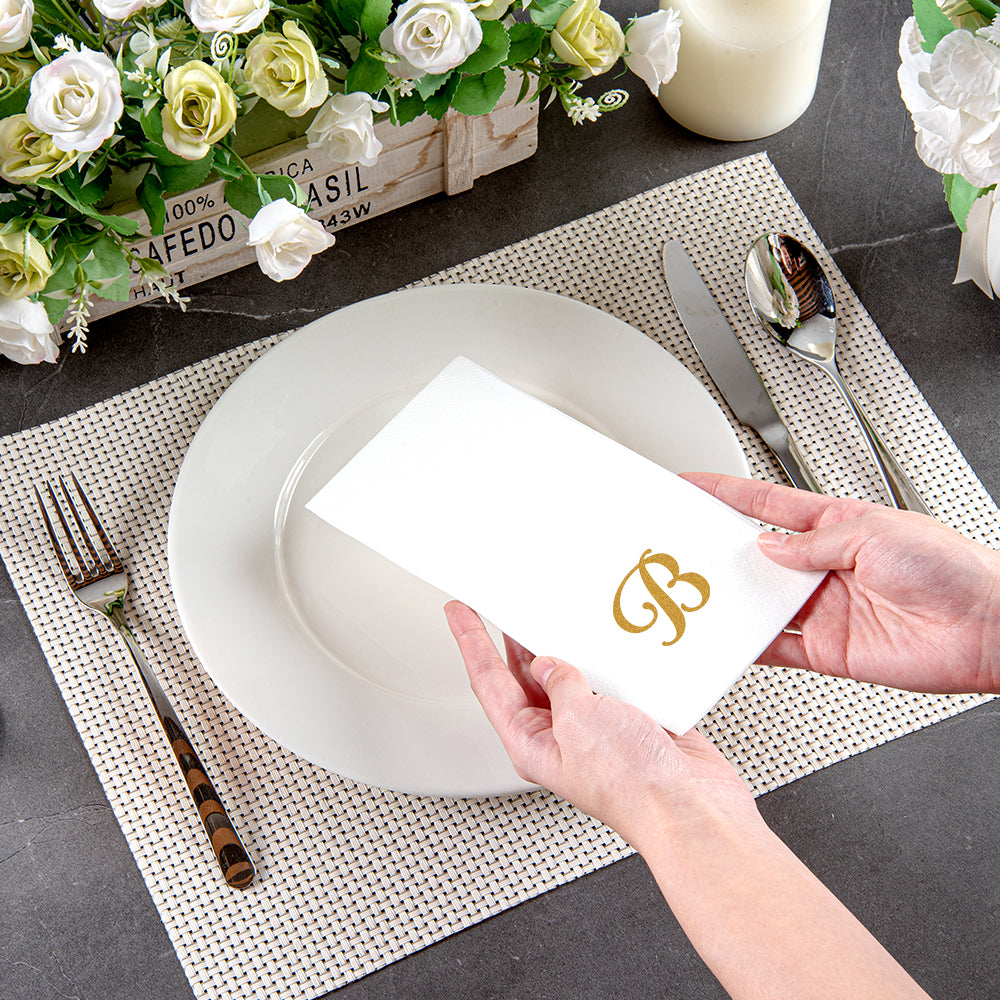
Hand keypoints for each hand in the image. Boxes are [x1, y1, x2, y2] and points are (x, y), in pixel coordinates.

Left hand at [444, 600, 756, 849]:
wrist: (689, 808)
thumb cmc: (632, 788)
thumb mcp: (579, 720)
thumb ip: (560, 684)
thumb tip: (550, 664)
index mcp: (531, 742)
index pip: (488, 682)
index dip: (471, 641)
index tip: (459, 611)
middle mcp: (559, 735)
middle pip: (524, 675)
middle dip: (514, 638)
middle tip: (503, 601)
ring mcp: (594, 728)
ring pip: (568, 674)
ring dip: (565, 645)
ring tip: (554, 611)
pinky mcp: (629, 721)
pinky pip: (608, 679)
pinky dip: (606, 657)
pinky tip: (608, 640)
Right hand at [684, 472, 999, 694]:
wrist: (988, 628)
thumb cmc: (953, 569)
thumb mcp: (875, 533)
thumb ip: (814, 543)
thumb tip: (769, 549)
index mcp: (838, 526)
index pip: (769, 505)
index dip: (729, 493)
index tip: (695, 486)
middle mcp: (826, 567)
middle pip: (759, 556)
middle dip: (723, 551)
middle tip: (689, 549)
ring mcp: (824, 608)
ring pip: (761, 603)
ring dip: (733, 600)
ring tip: (701, 595)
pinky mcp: (828, 649)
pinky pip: (777, 647)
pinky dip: (750, 646)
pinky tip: (730, 640)